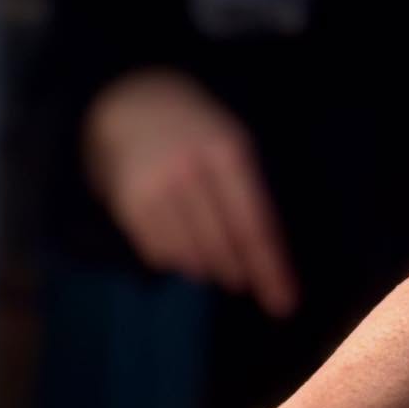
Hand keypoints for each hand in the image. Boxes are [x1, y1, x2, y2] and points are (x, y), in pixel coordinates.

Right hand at [85, 70, 298, 316]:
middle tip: (239, 280)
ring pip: (191, 259)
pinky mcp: (129, 206)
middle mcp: (190, 169)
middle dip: (236, 272)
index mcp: (226, 150)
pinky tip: (175, 237)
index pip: (253, 224)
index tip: (284, 305)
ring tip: (205, 247)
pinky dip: (174, 257)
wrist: (125, 102)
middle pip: (223, 249)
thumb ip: (248, 195)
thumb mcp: (228, 144)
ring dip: (204, 265)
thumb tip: (262, 262)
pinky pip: (159, 256)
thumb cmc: (191, 130)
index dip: (270, 269)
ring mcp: (156, 189)